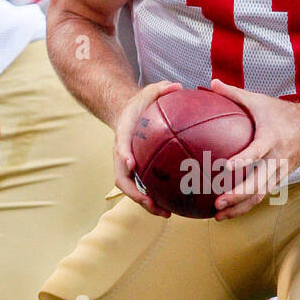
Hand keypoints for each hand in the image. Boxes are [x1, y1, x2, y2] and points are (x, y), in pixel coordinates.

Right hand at [114, 80, 182, 215]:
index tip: (132, 164)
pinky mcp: (137, 173)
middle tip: (152, 203)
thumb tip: (179, 86)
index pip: (120, 147)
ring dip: (146, 205)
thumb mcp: (150, 91)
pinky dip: (156, 200)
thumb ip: (163, 88)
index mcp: (123, 135)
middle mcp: (122, 155)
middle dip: (135, 194)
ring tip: (167, 213)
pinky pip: (144, 189)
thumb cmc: (141, 104)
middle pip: (122, 180)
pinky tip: (175, 207)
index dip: (124, 156)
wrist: (126, 114)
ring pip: (132, 191)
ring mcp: (127, 167)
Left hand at [210, 79, 299, 219]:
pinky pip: (262, 195)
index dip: (244, 160)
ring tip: (218, 216)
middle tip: (217, 202)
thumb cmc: (283, 113)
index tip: (227, 167)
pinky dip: (246, 205)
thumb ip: (235, 94)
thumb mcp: (260, 101)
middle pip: (258, 183)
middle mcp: (277, 159)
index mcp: (271, 139)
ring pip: (260, 195)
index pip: (257, 152)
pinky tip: (228, 212)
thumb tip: (211, 82)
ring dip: (239, 208)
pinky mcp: (280, 180)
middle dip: (237, 195)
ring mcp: (280, 172)